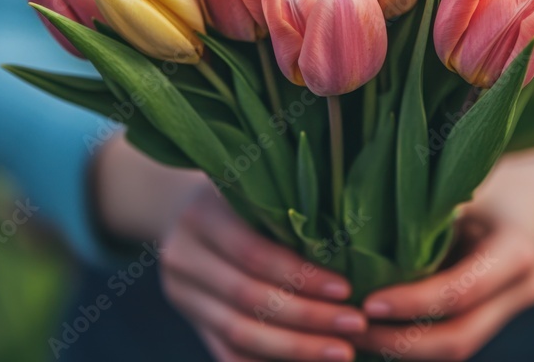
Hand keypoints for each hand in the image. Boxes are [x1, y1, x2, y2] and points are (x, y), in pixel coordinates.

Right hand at [160, 183, 366, 361]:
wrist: (178, 210)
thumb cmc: (237, 195)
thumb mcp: (254, 189)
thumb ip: (286, 212)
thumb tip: (350, 250)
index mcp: (201, 216)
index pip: (255, 255)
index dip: (301, 276)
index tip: (346, 289)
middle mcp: (184, 258)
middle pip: (249, 298)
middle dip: (308, 317)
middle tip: (355, 325)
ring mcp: (183, 295)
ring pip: (239, 333)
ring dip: (295, 348)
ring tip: (342, 351)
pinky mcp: (192, 322)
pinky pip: (228, 353)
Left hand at [352, 147, 533, 359]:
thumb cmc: (491, 185)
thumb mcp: (464, 190)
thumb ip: (429, 218)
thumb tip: (364, 243)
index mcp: (516, 252)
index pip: (462, 291)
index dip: (413, 303)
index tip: (368, 304)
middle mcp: (520, 290)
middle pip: (460, 338)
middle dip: (402, 343)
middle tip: (353, 329)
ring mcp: (509, 311)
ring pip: (455, 348)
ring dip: (403, 349)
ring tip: (355, 334)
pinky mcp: (493, 320)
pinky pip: (451, 340)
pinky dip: (413, 341)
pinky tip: (376, 331)